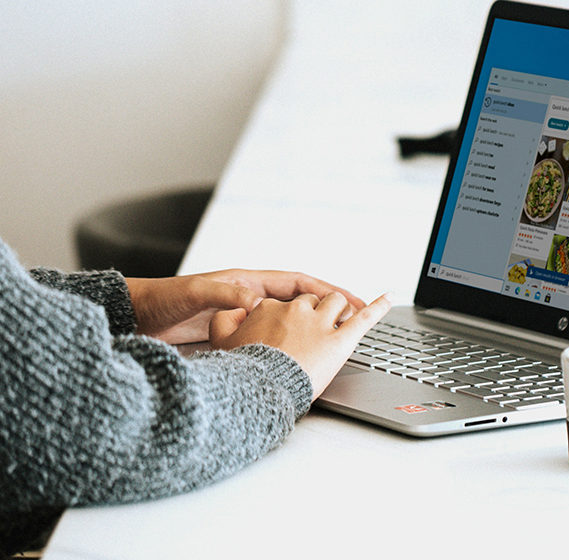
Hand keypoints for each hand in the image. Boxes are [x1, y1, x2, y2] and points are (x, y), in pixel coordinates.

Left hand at [125, 270, 366, 344]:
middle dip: (331, 309)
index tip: (352, 301)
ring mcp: (246, 316)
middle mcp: (252, 297)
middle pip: (302, 302)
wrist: (138, 315)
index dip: (328, 290)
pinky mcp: (237, 335)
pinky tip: (303, 356)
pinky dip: (293, 343)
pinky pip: (275, 336)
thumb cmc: (164, 299)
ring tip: (341, 339)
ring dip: (315, 328)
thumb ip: (227, 296)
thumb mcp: (197, 294)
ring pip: (291, 321)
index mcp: (249, 282)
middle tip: (359, 320)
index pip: (299, 283)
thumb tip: (257, 302)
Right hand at [210, 291, 393, 399]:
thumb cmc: (243, 370)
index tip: (288, 332)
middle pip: (313, 301)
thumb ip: (226, 320)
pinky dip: (379, 307)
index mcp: (270, 308)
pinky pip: (364, 318)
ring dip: (339, 310)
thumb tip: (237, 311)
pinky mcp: (340, 341)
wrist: (259, 390)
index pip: (286, 304)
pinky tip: (389, 298)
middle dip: (317, 312)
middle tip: (315, 331)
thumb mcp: (221, 340)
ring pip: (336, 303)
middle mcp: (297, 311)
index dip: (290, 318)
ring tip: (340, 321)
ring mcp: (320, 324)